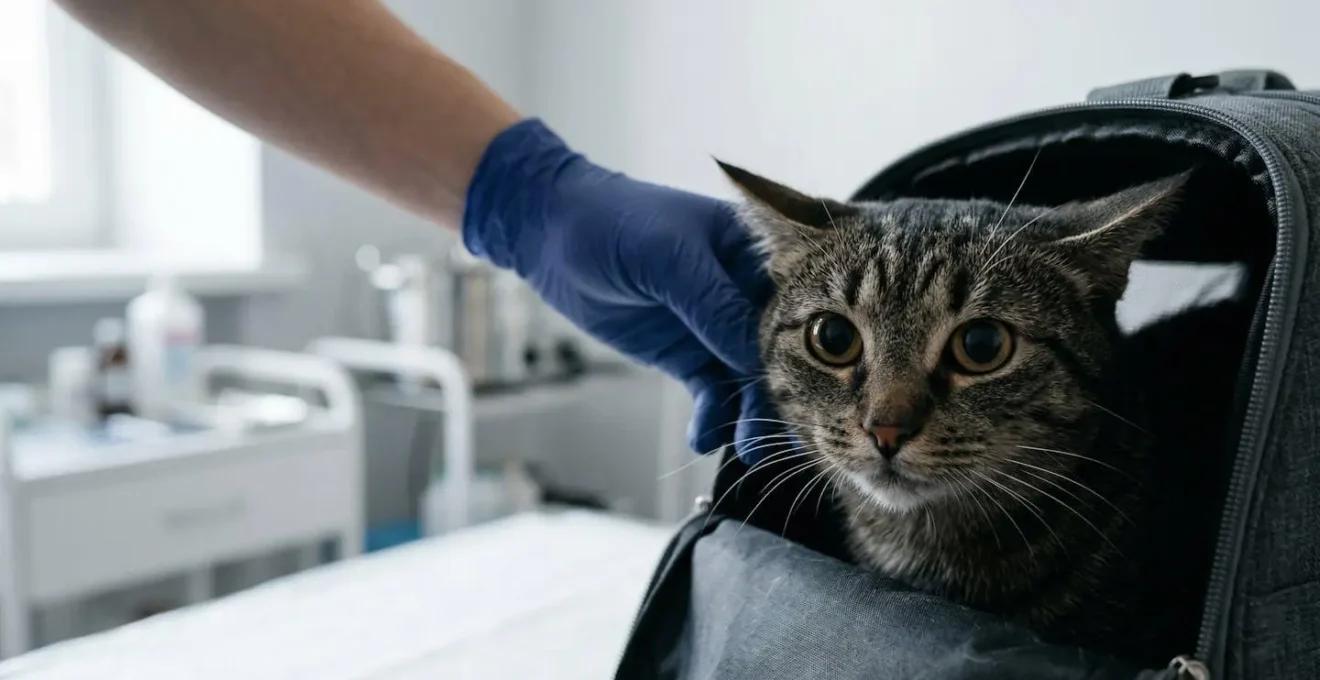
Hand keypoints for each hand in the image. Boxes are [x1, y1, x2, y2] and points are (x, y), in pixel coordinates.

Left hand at [462, 118, 781, 461]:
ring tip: (745, 446)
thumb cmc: (615, 222)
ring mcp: (716, 328)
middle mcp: (747, 293)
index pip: (801, 307)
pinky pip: (710, 394)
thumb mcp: (669, 258)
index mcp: (760, 254)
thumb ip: (714, 307)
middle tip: (786, 436)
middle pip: (781, 353)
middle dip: (781, 396)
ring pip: (746, 381)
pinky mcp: (689, 355)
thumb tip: (757, 360)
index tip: (818, 394)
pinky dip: (711, 417)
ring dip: (747, 415)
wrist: (553, 235)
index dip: (813, 350)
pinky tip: (704, 436)